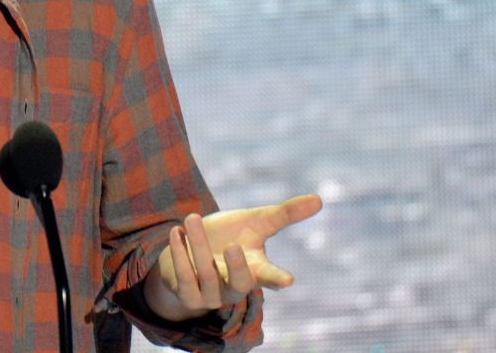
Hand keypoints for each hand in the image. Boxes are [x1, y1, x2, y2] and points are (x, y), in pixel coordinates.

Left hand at [144, 194, 322, 321]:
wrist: (189, 252)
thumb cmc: (229, 237)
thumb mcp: (255, 223)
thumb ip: (284, 215)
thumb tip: (319, 199)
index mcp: (255, 269)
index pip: (269, 276)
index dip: (277, 278)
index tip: (288, 279)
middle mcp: (234, 285)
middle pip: (241, 283)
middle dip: (238, 267)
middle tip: (234, 246)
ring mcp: (211, 293)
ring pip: (206, 274)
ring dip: (198, 245)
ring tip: (192, 217)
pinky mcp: (188, 294)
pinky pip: (183, 278)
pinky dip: (178, 254)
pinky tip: (176, 232)